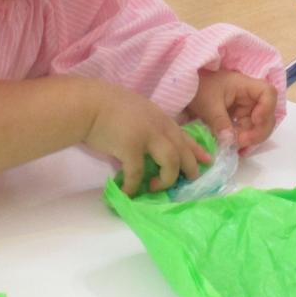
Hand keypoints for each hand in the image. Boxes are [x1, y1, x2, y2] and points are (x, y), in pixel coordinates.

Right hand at [83, 81, 210, 195]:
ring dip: (166, 180)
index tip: (207, 161)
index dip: (197, 150)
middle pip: (183, 152)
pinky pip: (138, 174)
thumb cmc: (106, 106)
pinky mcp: (131, 148)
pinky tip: (128, 192)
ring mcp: (147, 137)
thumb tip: (151, 146)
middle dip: (189, 169)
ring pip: (171, 164)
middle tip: (188, 182)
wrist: (88, 104)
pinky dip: (133, 186)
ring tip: (156, 187)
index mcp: (161, 118)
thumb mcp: (137, 111)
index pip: (185, 136)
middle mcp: (159, 127)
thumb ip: (149, 125)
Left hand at [187, 68, 277, 150]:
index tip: (255, 120)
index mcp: (245, 86)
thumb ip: (220, 122)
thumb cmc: (198, 88)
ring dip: (250, 138)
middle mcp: (250, 97)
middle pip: (267, 114)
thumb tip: (230, 141)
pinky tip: (235, 148)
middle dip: (258, 131)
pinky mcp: (239, 118)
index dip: (267, 108)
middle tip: (242, 143)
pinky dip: (243, 140)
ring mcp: (246, 109)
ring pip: (258, 126)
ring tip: (235, 147)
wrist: (186, 90)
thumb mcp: (208, 104)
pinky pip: (247, 131)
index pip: (268, 93)